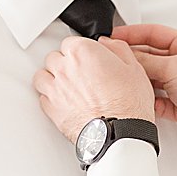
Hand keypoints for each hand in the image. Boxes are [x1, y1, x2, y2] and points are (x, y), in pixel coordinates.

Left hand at [33, 36, 156, 143]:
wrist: (120, 134)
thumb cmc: (128, 104)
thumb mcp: (134, 68)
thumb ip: (118, 49)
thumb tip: (108, 43)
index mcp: (83, 52)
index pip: (72, 41)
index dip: (82, 50)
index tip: (89, 57)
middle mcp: (65, 68)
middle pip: (55, 57)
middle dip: (66, 63)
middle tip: (81, 72)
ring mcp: (55, 89)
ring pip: (43, 76)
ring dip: (53, 78)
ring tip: (67, 84)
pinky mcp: (52, 110)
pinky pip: (43, 98)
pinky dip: (50, 98)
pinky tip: (63, 100)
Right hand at [108, 24, 176, 151]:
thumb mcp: (174, 67)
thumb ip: (147, 61)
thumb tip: (127, 55)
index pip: (156, 33)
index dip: (134, 33)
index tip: (116, 35)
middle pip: (153, 56)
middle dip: (135, 59)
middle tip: (114, 59)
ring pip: (154, 79)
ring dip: (141, 81)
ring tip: (123, 80)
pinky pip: (158, 99)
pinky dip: (149, 99)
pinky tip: (139, 99)